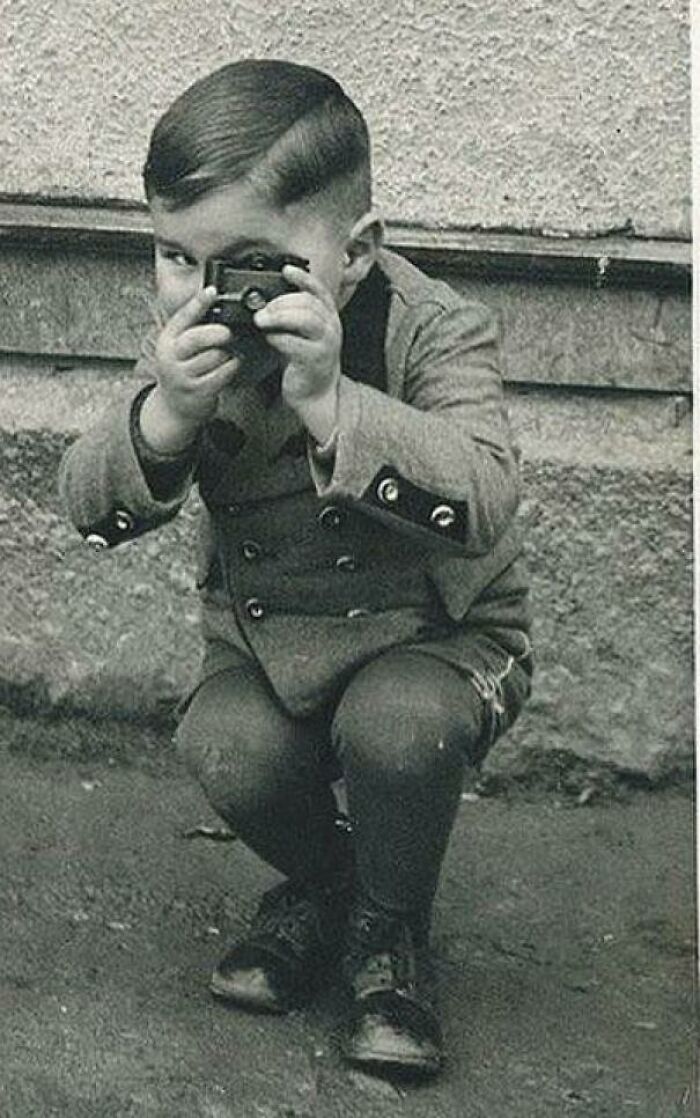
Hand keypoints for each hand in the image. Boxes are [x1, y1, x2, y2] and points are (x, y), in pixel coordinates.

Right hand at [141, 287, 239, 453]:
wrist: (173, 406)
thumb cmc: (183, 368)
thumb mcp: (180, 346)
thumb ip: (194, 327)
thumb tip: (216, 302)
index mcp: (168, 338)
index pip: (183, 316)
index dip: (198, 302)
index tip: (212, 291)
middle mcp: (171, 356)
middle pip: (196, 339)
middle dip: (216, 333)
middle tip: (227, 332)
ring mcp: (183, 375)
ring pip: (213, 357)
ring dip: (228, 352)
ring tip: (232, 350)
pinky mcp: (198, 391)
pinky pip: (221, 375)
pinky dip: (231, 367)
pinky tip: (234, 363)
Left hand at [253, 265, 341, 442]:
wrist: (317, 395)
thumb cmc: (305, 362)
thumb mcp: (301, 334)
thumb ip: (291, 315)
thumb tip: (265, 300)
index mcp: (328, 317)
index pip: (319, 290)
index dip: (302, 277)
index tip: (285, 270)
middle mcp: (331, 328)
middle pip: (308, 302)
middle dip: (280, 301)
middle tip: (260, 310)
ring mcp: (326, 345)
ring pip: (305, 319)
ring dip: (279, 316)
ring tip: (261, 321)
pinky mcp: (315, 361)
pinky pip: (295, 344)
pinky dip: (279, 338)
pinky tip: (269, 339)